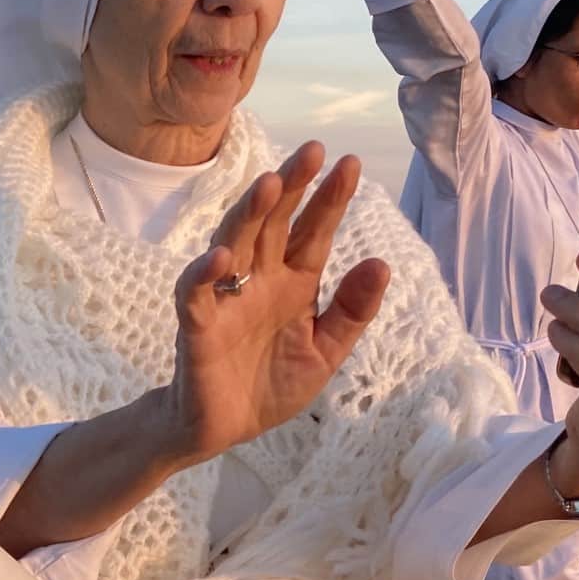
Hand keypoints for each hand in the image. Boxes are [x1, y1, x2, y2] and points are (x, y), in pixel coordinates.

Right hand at [163, 143, 389, 462]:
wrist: (225, 429)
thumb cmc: (271, 384)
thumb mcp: (324, 352)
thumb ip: (351, 312)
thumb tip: (382, 262)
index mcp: (294, 284)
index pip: (314, 233)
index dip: (330, 200)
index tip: (349, 163)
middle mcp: (259, 280)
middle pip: (275, 223)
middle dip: (293, 186)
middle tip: (313, 150)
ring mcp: (226, 298)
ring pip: (235, 243)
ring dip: (250, 214)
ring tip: (270, 184)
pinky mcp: (197, 326)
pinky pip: (196, 293)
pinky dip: (204, 274)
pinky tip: (220, 256)